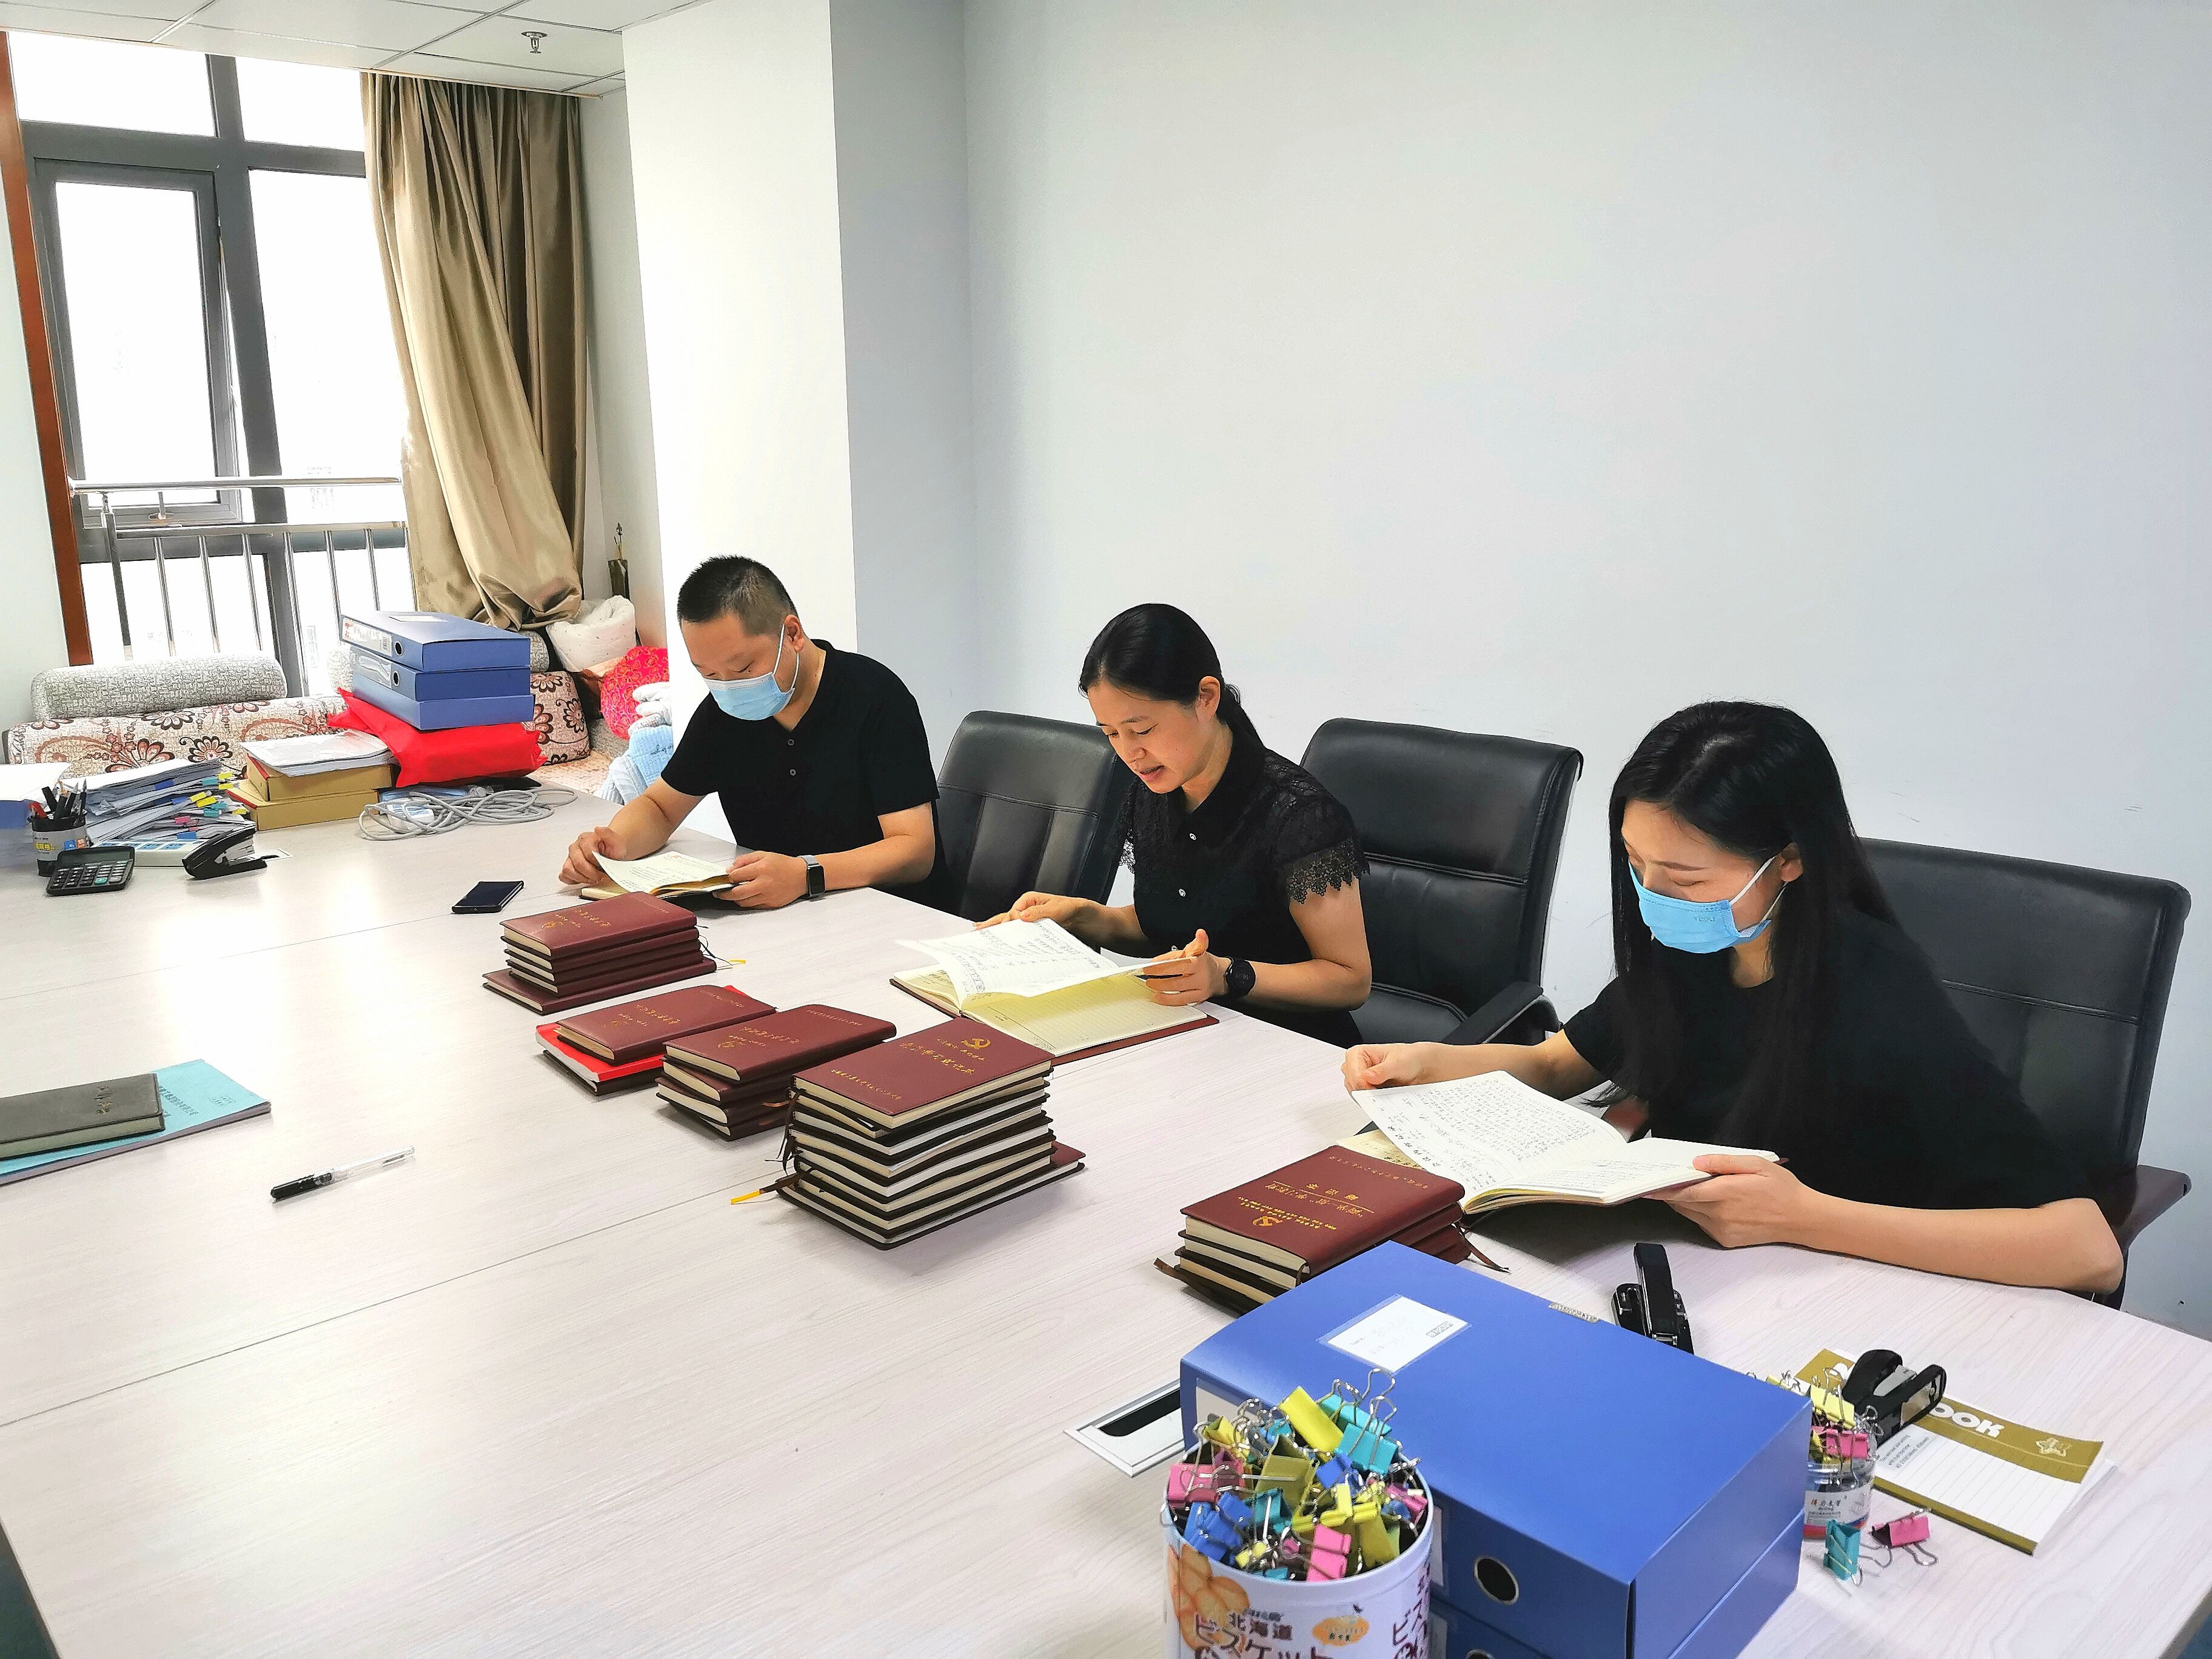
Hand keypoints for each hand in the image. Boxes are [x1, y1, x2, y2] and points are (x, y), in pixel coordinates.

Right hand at [560, 826, 619, 886]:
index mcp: (586, 839)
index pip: (588, 854)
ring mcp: (570, 857)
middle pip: (578, 863)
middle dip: (591, 874)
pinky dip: (574, 880)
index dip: (598, 865)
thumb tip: (598, 829)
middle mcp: (575, 847)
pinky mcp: (568, 866)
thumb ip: (608, 834)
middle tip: (600, 877)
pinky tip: (585, 879)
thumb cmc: (613, 848)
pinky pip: (564, 876)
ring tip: (594, 879)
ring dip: (583, 878)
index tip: (605, 870)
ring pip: (568, 870)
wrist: (612, 853)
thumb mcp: (616, 841)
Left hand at [722, 850, 807, 909]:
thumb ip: (744, 860)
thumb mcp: (763, 854)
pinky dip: (746, 902)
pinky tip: (745, 897)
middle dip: (724, 894)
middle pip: (736, 893)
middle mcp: (764, 884)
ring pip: (743, 902)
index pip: (736, 876)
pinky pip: (753, 906)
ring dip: (734, 899)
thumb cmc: (784, 865)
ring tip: (732, 894)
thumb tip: (730, 869)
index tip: (724, 878)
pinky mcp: (770, 904)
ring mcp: (767, 896)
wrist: (802, 876)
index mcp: (761, 869)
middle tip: (719, 893)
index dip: (727, 878)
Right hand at [977, 892, 1091, 929]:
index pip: (1014, 912)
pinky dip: (1002, 931)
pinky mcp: (1029, 927)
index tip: (1011, 929)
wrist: (1080, 916)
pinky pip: (1014, 929)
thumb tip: (1022, 916)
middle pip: (1005, 916)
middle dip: (991, 924)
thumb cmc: (1070, 908)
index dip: (1012, 922)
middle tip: (978, 931)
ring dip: (992, 928)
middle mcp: (1025, 907)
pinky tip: (991, 933)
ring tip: (978, 931)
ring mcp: (1026, 917)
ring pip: (1005, 923)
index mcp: (1029, 899)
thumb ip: (1040, 913)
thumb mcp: (1057, 909)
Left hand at [1142, 928, 1226, 1006]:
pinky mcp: (1198, 998)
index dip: (1162, 964)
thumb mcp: (1196, 950)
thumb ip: (1183, 950)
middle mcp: (1201, 976)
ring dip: (1162, 990)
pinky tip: (1159, 997)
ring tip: (1151, 986)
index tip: (1150, 965)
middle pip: (1177, 980)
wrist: (1220, 975)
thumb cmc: (1204, 962)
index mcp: (1199, 962)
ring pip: (1179, 992)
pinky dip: (1168, 1000)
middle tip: (1147, 975)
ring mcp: (1200, 989)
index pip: (1178, 963)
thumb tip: (1187, 941)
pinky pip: (1182, 1001)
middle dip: (1159, 978)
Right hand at [1340, 1043, 1435, 1091]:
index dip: (1365, 1085)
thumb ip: (1383, 1070)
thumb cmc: (1408, 1058)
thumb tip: (1368, 1076)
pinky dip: (1373, 1100)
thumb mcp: (1398, 1063)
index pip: (1354, 1076)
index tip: (1378, 1088)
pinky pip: (1363, 1099)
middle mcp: (1354, 1065)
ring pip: (1356, 1094)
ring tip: (1387, 1090)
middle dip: (1368, 1091)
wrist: (1417, 1066)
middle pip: (1353, 1086)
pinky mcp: (1364, 1088)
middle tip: (1385, 1090)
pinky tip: (1384, 1094)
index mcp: (1357, 1053)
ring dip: (1371, 1096)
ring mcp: (1358, 1078)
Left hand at [1663, 1156, 1818, 1248]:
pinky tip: (1707, 1202)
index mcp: (1727, 1193)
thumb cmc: (1781, 1188)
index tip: (1648, 1185)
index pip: (1685, 1192)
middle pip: (1684, 1203)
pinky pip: (1702, 1224)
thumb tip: (1696, 1163)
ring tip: (1683, 1187)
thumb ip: (1724, 1163)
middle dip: (1672, 1193)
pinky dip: (1698, 1212)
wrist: (1801, 1218)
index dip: (1664, 1189)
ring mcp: (1722, 1230)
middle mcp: (1721, 1215)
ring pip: (1691, 1214)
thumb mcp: (1756, 1164)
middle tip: (1663, 1180)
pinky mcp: (1726, 1240)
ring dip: (1684, 1202)